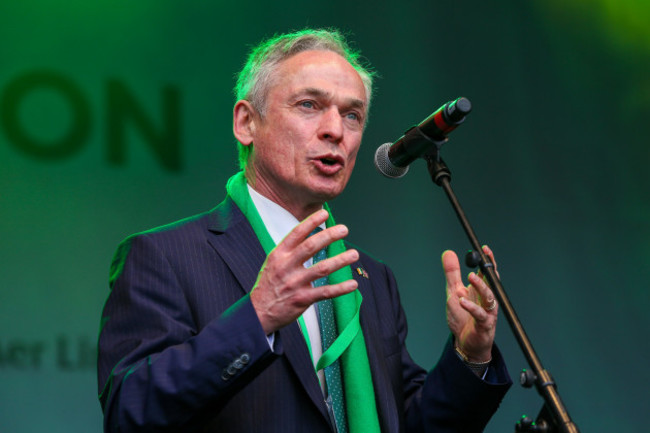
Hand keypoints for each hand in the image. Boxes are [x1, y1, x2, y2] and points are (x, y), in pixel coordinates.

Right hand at [250, 209, 358, 333]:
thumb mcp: (273, 262)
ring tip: (354, 254)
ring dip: (340, 260)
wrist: (258, 313)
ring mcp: (294, 283)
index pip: (296, 234)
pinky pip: (325, 292)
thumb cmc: (270, 285)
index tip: (325, 214)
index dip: (311, 222)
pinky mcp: (302, 299)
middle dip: (329, 236)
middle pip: (310, 246)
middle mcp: (286, 267)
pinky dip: (341, 288)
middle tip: (344, 229)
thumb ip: (290, 250)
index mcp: (279, 255)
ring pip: (322, 268)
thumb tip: (310, 234)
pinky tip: (352, 284)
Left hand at [443, 246, 498, 362]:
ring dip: (481, 286)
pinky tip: (462, 301)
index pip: (488, 272)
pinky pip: (480, 314)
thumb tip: (448, 252)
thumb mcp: (453, 291)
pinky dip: (471, 307)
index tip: (484, 249)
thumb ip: (452, 273)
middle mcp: (488, 299)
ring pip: (489, 297)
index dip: (488, 260)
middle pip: (492, 282)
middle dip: (487, 271)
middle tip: (477, 262)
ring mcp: (488, 311)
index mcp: (481, 290)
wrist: (466, 343)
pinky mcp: (485, 324)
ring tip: (470, 277)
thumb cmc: (462, 317)